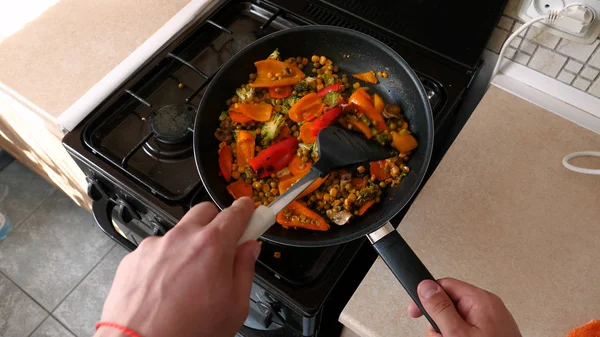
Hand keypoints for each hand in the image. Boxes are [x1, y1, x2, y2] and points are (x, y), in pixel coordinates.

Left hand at [95, 197, 260, 336]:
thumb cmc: (186, 332)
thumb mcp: (234, 307)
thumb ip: (245, 270)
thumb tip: (249, 251)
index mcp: (212, 245)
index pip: (236, 212)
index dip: (247, 210)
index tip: (250, 212)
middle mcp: (182, 238)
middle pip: (205, 211)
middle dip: (217, 223)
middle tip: (222, 247)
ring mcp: (155, 246)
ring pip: (179, 232)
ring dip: (189, 244)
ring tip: (190, 278)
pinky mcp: (134, 258)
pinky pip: (156, 249)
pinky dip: (165, 260)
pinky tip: (167, 286)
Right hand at [407, 278, 521, 336]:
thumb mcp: (457, 333)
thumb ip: (440, 308)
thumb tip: (426, 286)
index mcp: (481, 300)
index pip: (445, 285)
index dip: (427, 297)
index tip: (416, 311)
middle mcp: (488, 307)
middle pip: (448, 305)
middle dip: (439, 324)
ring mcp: (490, 322)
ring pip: (455, 321)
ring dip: (447, 334)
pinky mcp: (490, 334)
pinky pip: (466, 331)